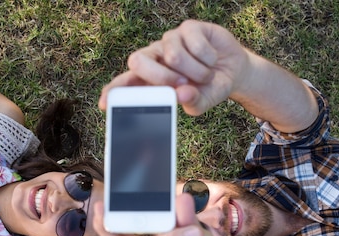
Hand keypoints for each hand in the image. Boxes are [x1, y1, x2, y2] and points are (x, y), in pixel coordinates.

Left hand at [98, 20, 248, 115]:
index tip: (105, 103)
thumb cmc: (210, 88)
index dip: (114, 91)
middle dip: (160, 77)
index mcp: (150, 79)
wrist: (234, 71)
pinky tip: (211, 59)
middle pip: (138, 60)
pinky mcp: (187, 28)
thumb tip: (183, 95)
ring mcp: (170, 40)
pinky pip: (194, 44)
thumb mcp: (202, 102)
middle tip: (181, 86)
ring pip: (173, 56)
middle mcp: (155, 56)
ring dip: (196, 72)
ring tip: (205, 76)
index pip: (126, 82)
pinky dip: (207, 58)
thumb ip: (192, 103)